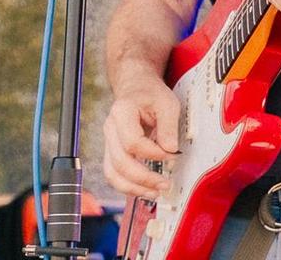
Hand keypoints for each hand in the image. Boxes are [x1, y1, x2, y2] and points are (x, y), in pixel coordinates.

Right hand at [101, 75, 179, 198]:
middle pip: (120, 162)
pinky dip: (128, 185)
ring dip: (133, 187)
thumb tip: (171, 151)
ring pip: (112, 173)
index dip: (153, 153)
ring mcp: (108, 141)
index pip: (133, 142)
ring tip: (155, 193)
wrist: (136, 87)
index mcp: (122, 112)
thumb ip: (169, 126)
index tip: (172, 155)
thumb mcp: (167, 103)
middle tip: (164, 184)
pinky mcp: (112, 151)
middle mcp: (110, 128)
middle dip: (143, 178)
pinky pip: (114, 174)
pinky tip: (145, 189)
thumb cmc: (151, 93)